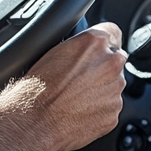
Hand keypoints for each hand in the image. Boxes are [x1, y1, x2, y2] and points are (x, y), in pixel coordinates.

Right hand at [0, 22, 126, 150]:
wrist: (34, 120)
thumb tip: (85, 50)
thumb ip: (79, 46)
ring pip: (113, 85)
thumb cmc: (36, 87)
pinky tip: (78, 110)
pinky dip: (99, 109)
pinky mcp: (114, 113)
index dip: (103, 41)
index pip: (113, 31)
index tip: (97, 50)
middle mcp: (111, 63)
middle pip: (115, 60)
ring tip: (75, 97)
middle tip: (80, 78)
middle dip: (102, 67)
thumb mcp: (53, 51)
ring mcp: (115, 90)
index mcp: (95, 42)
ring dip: (101, 89)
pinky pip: (110, 107)